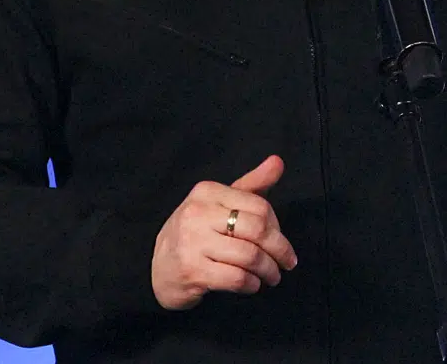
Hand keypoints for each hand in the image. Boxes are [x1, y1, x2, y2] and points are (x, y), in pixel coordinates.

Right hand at [151, 155, 298, 309]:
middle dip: (279, 249)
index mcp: (207, 192)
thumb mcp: (221, 204)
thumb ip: (252, 185)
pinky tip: (253, 284)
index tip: (280, 240)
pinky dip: (252, 284)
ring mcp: (192, 243)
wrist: (159, 269)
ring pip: (249, 256)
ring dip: (268, 270)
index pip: (259, 206)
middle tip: (287, 262)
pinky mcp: (192, 271)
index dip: (277, 226)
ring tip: (272, 276)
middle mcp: (197, 213)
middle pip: (257, 230)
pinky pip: (236, 278)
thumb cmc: (198, 233)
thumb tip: (278, 162)